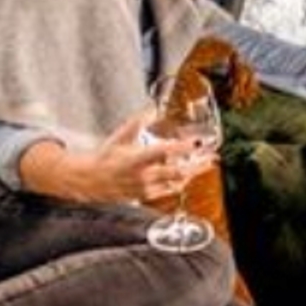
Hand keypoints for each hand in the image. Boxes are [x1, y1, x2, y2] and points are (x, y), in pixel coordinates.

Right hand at [48, 116, 199, 206]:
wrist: (93, 180)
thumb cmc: (107, 156)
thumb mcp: (121, 135)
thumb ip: (138, 121)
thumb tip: (153, 109)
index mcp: (137, 158)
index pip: (165, 151)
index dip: (183, 147)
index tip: (197, 142)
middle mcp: (143, 175)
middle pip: (177, 172)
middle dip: (197, 165)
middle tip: (212, 157)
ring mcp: (146, 188)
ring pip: (176, 183)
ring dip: (193, 174)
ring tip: (206, 165)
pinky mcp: (147, 196)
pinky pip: (169, 190)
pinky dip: (180, 182)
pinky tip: (187, 175)